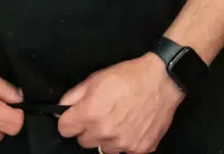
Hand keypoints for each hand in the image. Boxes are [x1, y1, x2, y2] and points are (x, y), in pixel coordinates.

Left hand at [57, 54, 184, 152]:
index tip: (78, 116)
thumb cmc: (130, 76)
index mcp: (89, 114)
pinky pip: (125, 151)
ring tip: (121, 119)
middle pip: (84, 141)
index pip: (64, 129)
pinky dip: (128, 140)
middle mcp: (104, 132)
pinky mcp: (140, 148)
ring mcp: (123, 143)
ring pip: (104, 148)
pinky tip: (134, 125)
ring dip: (109, 137)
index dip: (71, 120)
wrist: (162, 79)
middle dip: (90, 129)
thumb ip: (74, 96)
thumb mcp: (96, 78)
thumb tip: (61, 109)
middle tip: (105, 113)